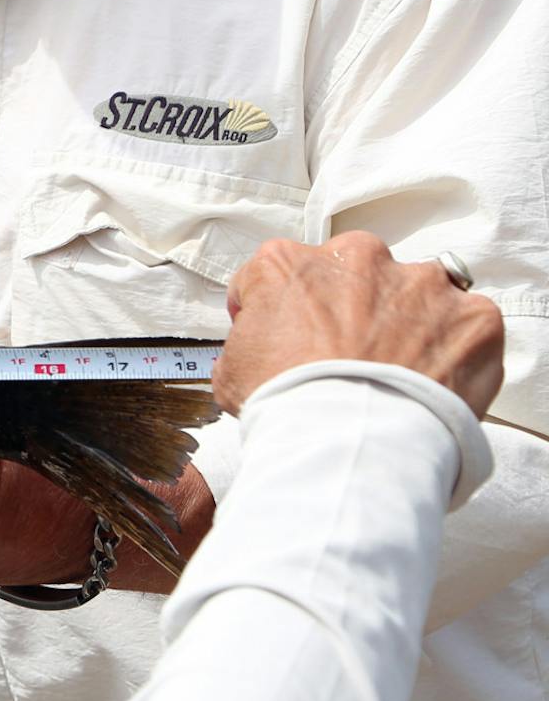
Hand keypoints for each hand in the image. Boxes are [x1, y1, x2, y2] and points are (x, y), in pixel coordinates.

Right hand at [221, 232, 504, 417]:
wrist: (349, 444)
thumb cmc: (286, 407)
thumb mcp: (230, 371)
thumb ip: (248, 343)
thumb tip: (259, 352)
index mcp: (287, 264)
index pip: (279, 274)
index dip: (280, 310)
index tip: (287, 340)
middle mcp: (356, 256)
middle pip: (354, 271)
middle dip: (353, 305)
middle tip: (348, 356)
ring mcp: (421, 283)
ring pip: (417, 292)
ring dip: (408, 321)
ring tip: (398, 372)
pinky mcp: (472, 316)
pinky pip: (467, 325)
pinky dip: (455, 349)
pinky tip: (434, 382)